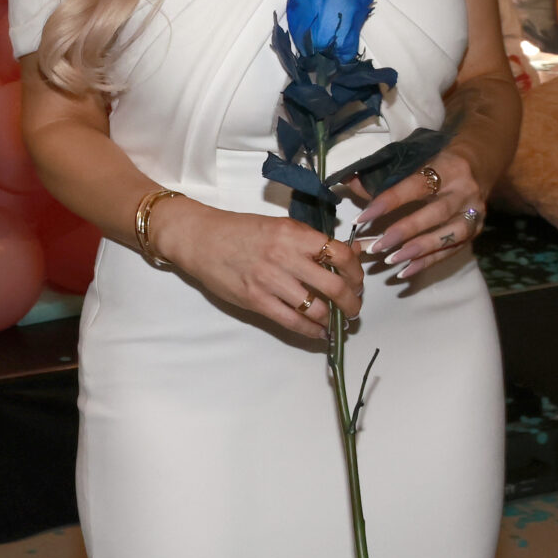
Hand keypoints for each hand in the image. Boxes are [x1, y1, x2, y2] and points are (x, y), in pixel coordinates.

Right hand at [154, 197, 362, 340]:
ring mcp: (270, 281)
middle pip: (334, 287)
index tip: (357, 280)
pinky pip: (293, 322)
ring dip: (334, 319)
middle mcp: (285, 257)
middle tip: (353, 307)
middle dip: (352, 302)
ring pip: (317, 309)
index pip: (340, 255)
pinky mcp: (256, 301)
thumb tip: (352, 253)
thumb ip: (312, 241)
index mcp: (293, 234)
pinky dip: (312, 331)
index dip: (356, 272)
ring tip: (336, 320)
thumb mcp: (280, 226)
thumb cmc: (240, 230)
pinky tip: (319, 331)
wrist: (201, 239)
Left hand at [347, 147, 484, 280]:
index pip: (415, 186)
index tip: (362, 218)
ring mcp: (474, 213)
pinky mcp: (476, 231)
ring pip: (448, 235)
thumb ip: (384, 174)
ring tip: (391, 261)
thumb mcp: (416, 158)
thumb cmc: (437, 161)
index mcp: (448, 167)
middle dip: (403, 232)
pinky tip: (406, 271)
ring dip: (418, 250)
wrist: (479, 163)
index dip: (388, 203)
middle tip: (376, 247)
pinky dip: (428, 262)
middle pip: (434, 214)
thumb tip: (348, 182)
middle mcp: (465, 191)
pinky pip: (452, 250)